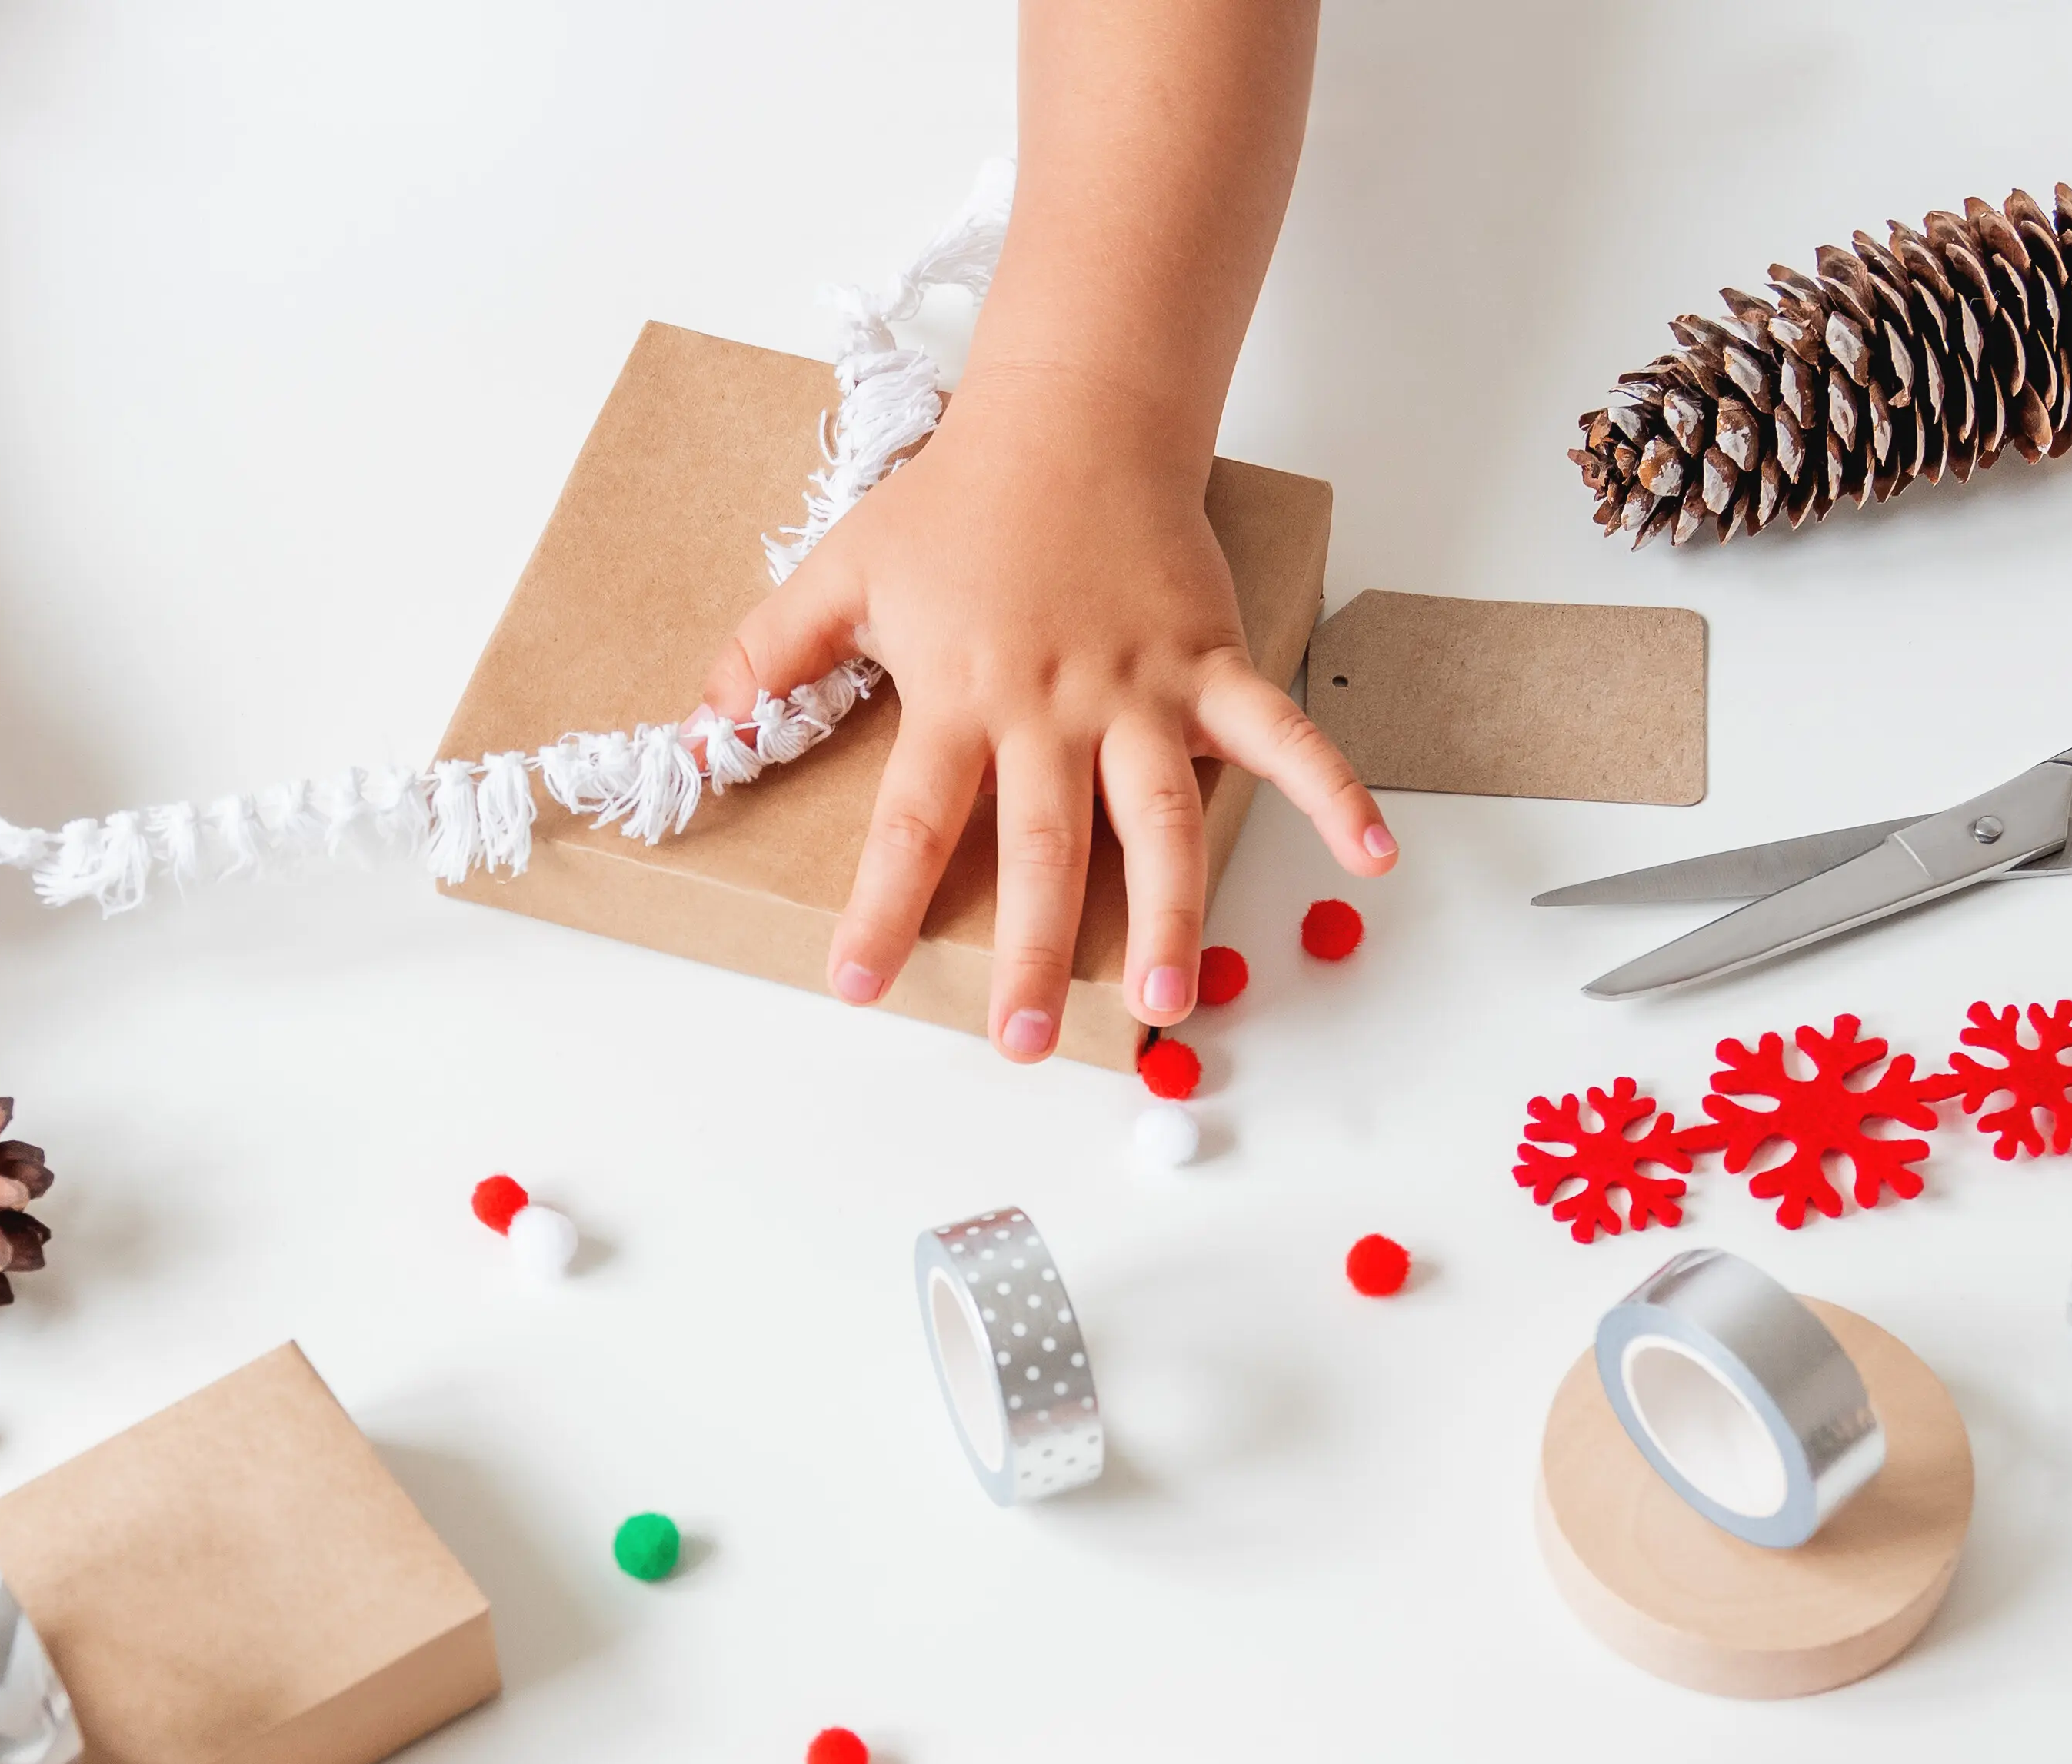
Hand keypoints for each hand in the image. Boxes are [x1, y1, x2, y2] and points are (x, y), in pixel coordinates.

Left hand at [702, 363, 1394, 1059]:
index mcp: (961, 695)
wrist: (1074, 412)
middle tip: (1024, 1044)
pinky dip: (1333, 791)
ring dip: (1168, 912)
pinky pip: (1281, 735)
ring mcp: (1141, 690)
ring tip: (1166, 1002)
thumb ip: (769, 655)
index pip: (911, 820)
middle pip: (1041, 847)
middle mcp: (1053, 706)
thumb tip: (697, 734)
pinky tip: (1374, 859)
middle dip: (1030, 950)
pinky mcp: (1211, 663)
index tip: (857, 987)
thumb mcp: (845, 569)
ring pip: (1160, 817)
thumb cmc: (958, 501)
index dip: (881, 907)